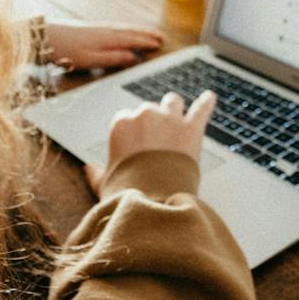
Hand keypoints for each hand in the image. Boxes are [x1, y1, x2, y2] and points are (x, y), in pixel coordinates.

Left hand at [45, 21, 162, 71]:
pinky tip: (123, 34)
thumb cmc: (66, 50)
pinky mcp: (90, 30)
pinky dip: (126, 31)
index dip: (147, 42)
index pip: (133, 39)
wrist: (44, 37)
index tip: (160, 44)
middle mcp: (105, 31)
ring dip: (137, 32)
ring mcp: (98, 29)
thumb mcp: (91, 59)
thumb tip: (133, 57)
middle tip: (161, 37)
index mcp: (108, 38)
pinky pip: (115, 30)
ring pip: (123, 30)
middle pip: (130, 32)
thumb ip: (113, 58)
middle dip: (146, 35)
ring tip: (147, 34)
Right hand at [84, 90, 214, 194]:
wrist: (154, 202)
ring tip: (176, 116)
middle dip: (152, 122)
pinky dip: (206, 103)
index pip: (126, 118)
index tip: (135, 143)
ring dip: (174, 109)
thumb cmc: (127, 193)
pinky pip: (201, 109)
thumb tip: (88, 169)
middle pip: (149, 110)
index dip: (132, 131)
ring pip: (172, 102)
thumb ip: (97, 174)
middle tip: (155, 141)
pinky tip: (210, 98)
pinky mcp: (191, 128)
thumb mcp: (106, 184)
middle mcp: (145, 115)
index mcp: (121, 124)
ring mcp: (170, 119)